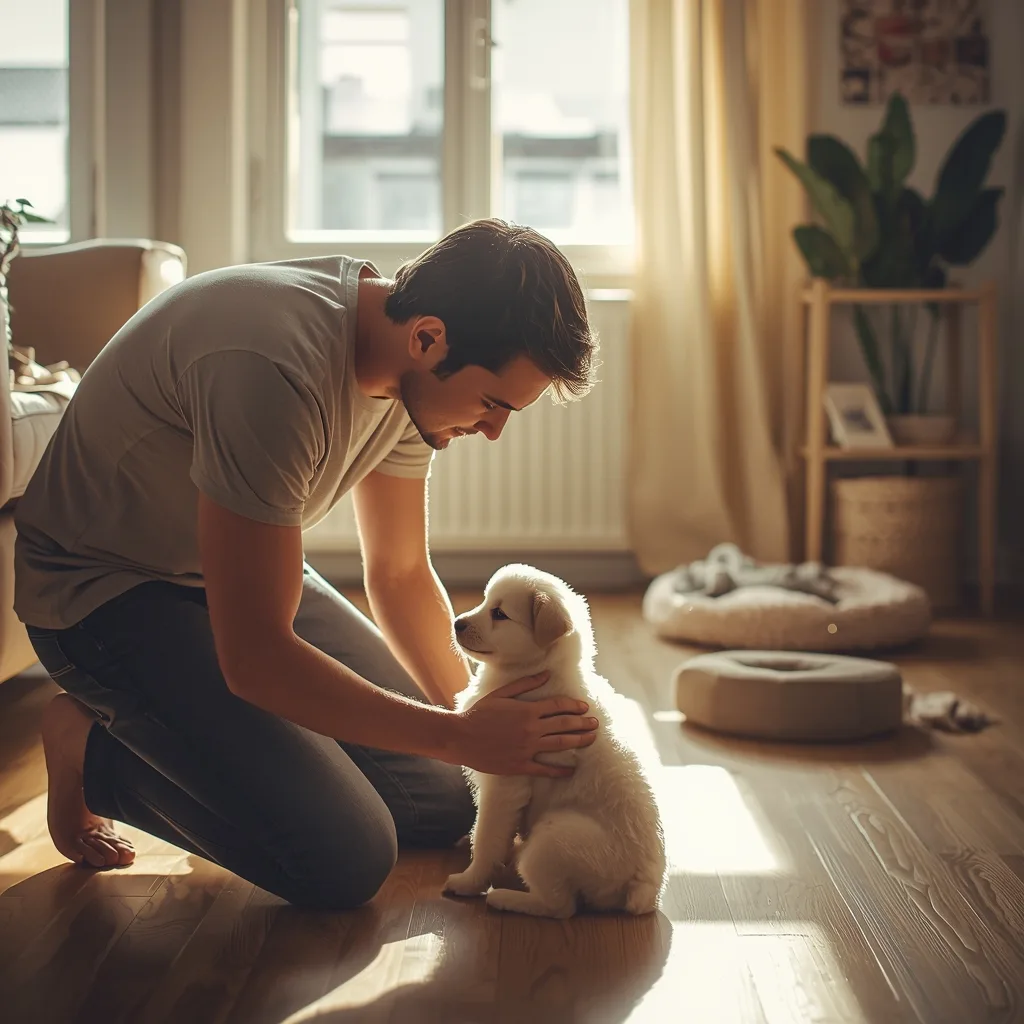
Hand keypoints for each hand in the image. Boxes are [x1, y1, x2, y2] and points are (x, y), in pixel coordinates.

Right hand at [450, 672, 598, 776]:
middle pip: (565, 725)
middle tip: (596, 723)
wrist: (460, 737)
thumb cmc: (478, 713)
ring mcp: (527, 748)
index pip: (559, 706)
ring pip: (560, 744)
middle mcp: (531, 729)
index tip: (584, 707)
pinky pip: (544, 769)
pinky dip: (559, 770)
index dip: (574, 706)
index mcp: (528, 710)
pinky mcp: (520, 765)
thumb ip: (525, 684)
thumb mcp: (501, 694)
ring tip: (592, 739)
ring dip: (579, 741)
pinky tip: (571, 770)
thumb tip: (546, 674)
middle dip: (583, 723)